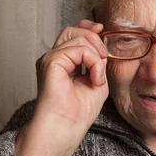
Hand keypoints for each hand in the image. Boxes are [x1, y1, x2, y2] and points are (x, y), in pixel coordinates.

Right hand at [15, 20, 108, 155]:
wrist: (66, 127)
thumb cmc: (79, 111)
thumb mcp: (97, 79)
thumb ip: (98, 60)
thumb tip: (101, 42)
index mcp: (64, 62)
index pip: (73, 33)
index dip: (88, 28)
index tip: (102, 31)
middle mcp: (55, 58)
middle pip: (72, 30)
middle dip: (93, 36)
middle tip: (104, 57)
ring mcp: (51, 59)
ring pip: (76, 36)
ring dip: (95, 54)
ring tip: (97, 76)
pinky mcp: (50, 62)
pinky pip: (78, 50)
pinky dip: (92, 62)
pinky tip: (93, 79)